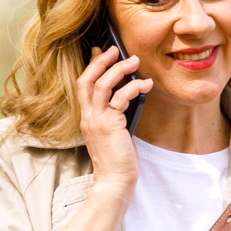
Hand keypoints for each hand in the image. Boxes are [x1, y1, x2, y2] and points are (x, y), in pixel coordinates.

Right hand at [76, 46, 152, 193]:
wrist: (115, 180)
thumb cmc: (117, 159)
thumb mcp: (113, 132)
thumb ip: (114, 114)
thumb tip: (126, 95)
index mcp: (87, 118)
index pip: (83, 86)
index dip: (91, 67)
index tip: (100, 53)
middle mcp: (88, 117)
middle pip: (87, 80)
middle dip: (101, 61)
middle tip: (115, 50)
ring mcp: (96, 120)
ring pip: (102, 84)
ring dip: (119, 68)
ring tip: (133, 60)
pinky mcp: (109, 125)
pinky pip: (121, 97)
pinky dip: (135, 87)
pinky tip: (147, 84)